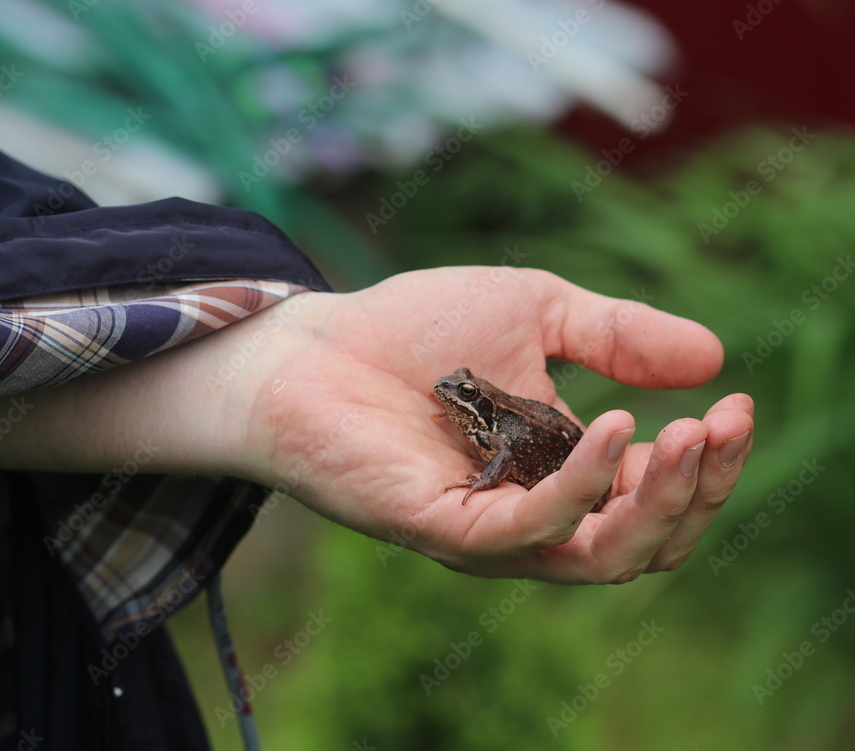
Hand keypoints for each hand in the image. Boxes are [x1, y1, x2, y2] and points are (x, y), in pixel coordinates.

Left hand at [237, 267, 752, 582]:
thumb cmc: (413, 329)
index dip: (708, 462)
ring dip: (660, 503)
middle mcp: (531, 516)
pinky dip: (582, 487)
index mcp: (559, 473)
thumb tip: (713, 356)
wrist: (309, 343)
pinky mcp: (443, 529)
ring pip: (601, 558)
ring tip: (688, 437)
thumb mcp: (535, 312)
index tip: (735, 402)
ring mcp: (487, 531)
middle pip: (643, 544)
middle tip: (722, 424)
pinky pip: (530, 532)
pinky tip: (613, 428)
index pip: (653, 497)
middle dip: (698, 491)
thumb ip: (616, 337)